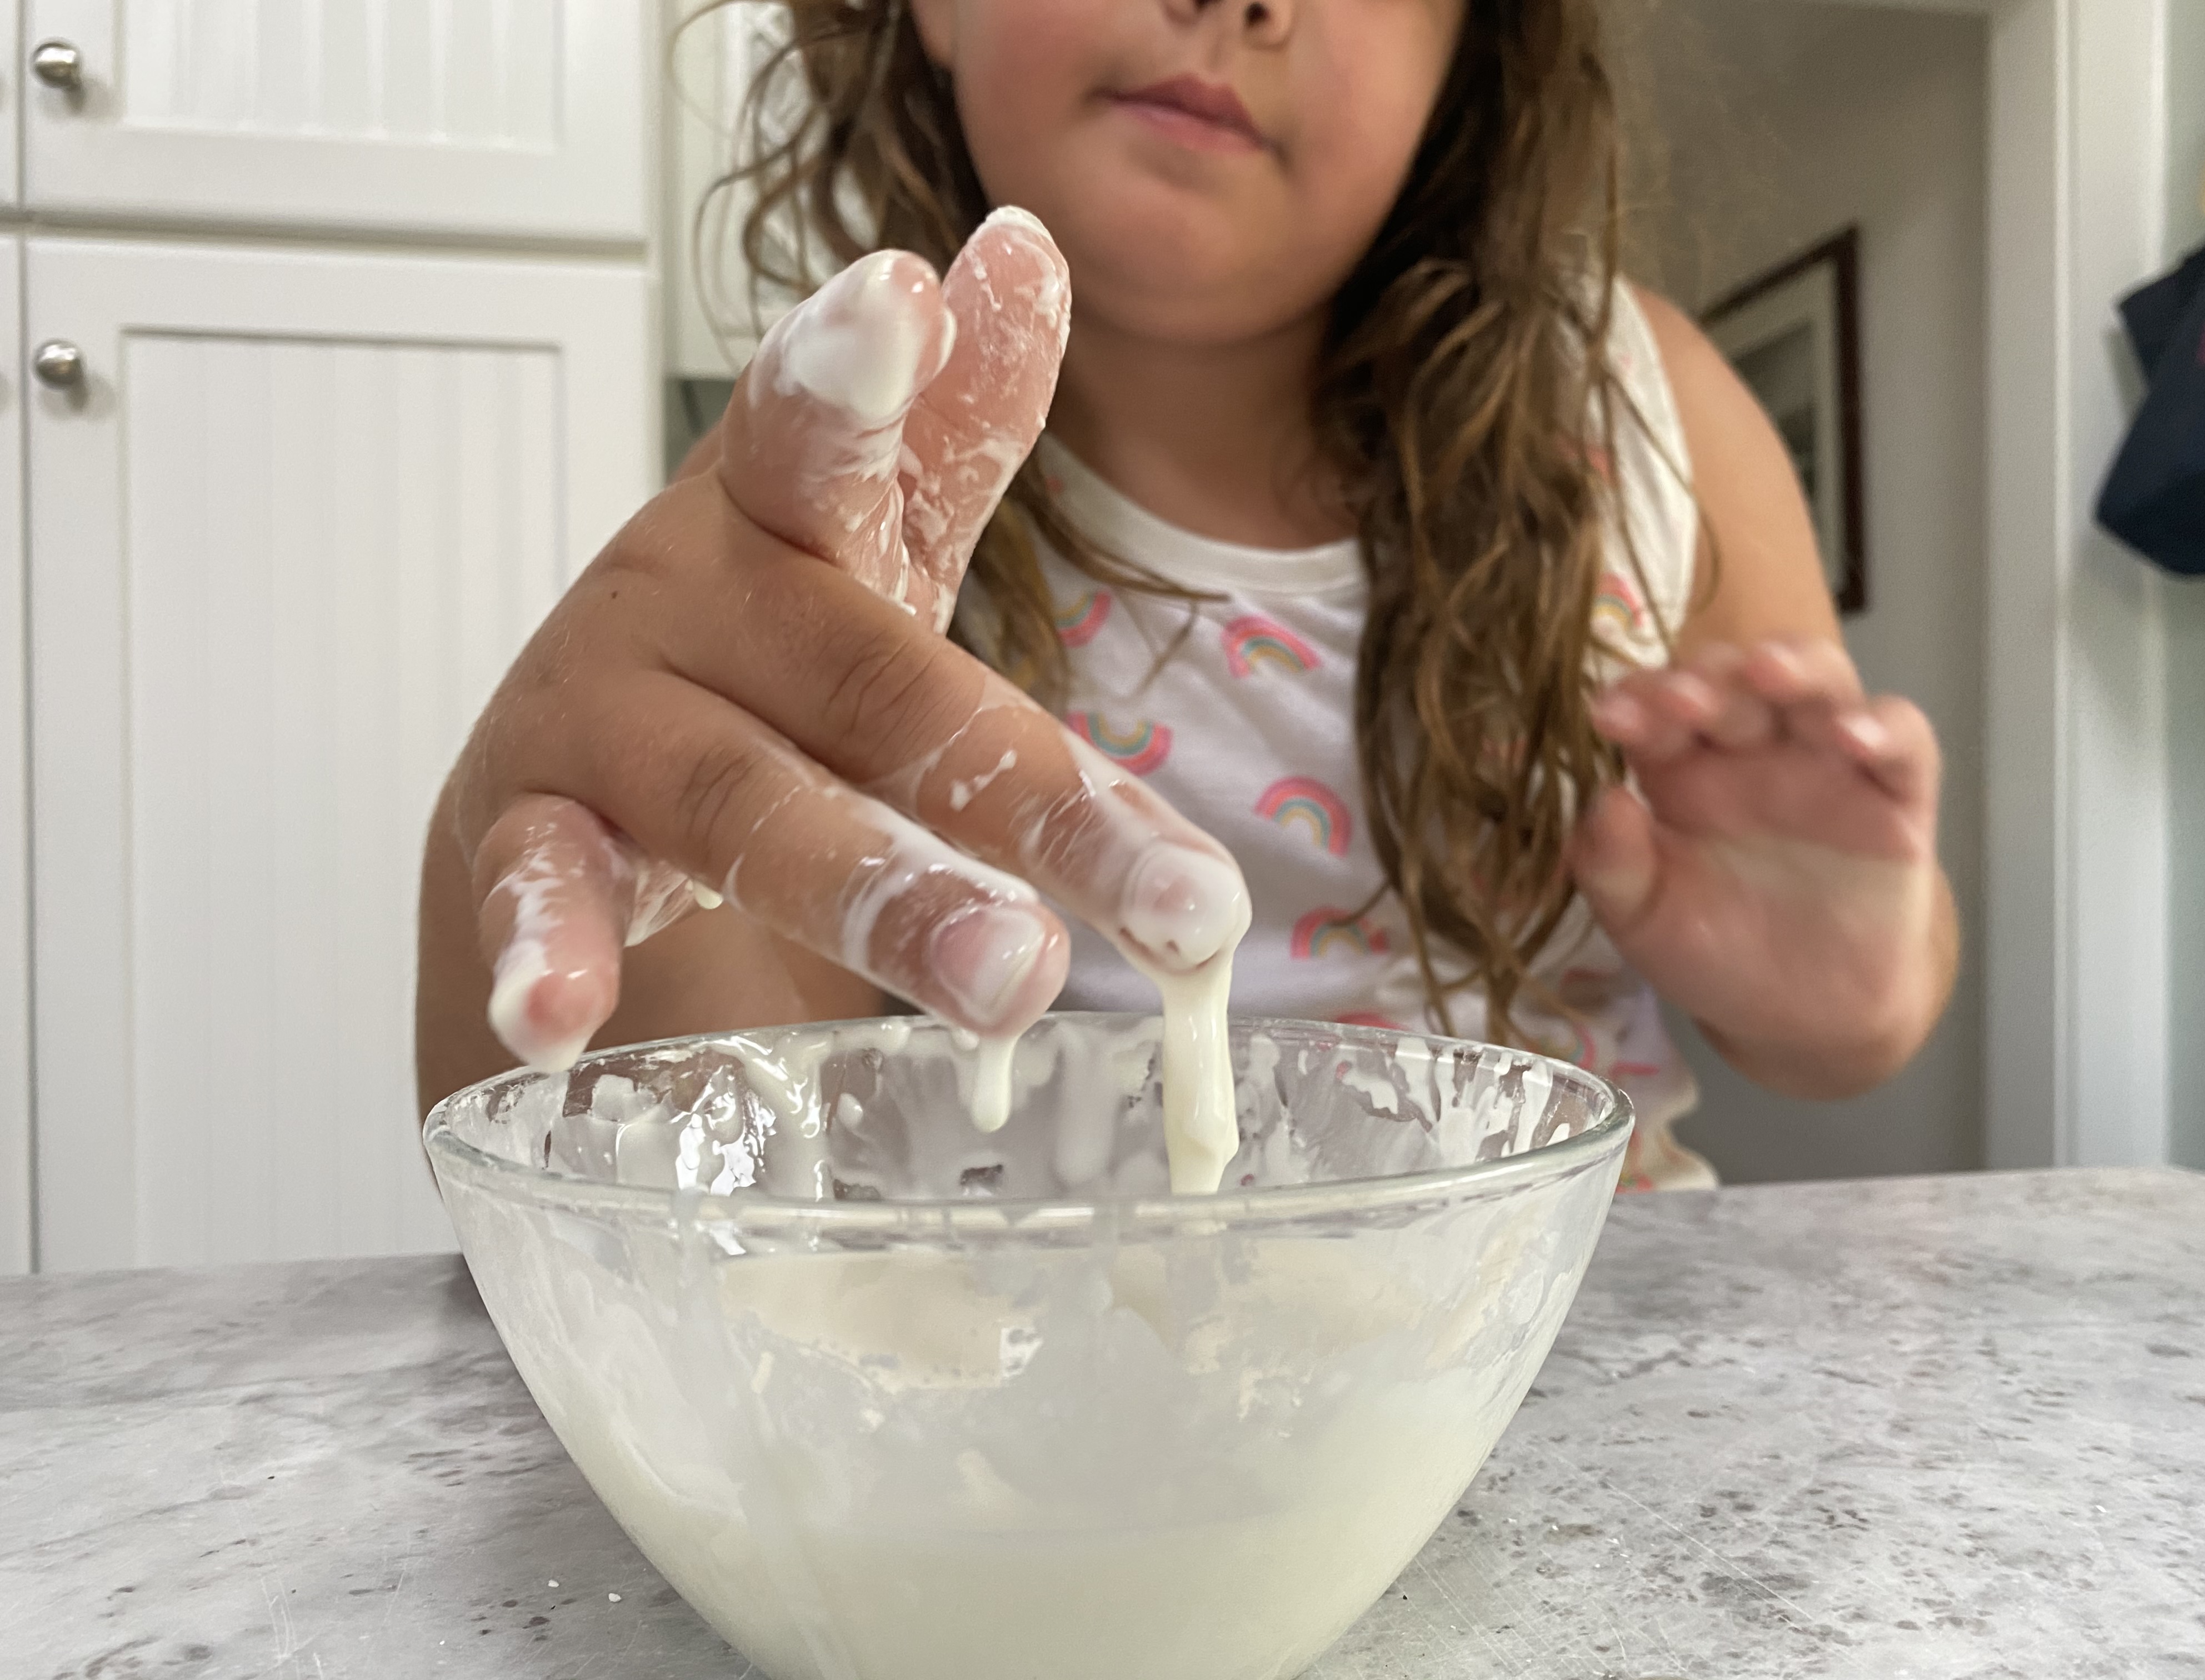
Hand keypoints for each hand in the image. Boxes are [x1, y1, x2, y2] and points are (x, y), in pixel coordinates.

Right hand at [447, 210, 1245, 1073]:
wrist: (566, 770)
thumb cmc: (756, 658)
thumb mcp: (860, 539)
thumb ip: (946, 426)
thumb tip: (1022, 257)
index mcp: (783, 521)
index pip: (833, 438)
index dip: (869, 375)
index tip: (921, 292)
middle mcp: (690, 602)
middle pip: (869, 686)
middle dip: (1028, 791)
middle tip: (1178, 900)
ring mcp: (602, 722)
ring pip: (743, 804)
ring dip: (882, 889)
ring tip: (1012, 975)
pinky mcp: (526, 837)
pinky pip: (542, 894)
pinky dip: (547, 951)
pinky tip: (553, 1015)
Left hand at [1570, 639, 1953, 1098]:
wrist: (1801, 1015)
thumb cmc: (1711, 949)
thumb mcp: (1641, 918)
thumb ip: (1611, 865)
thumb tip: (1601, 799)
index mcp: (1681, 766)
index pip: (1656, 706)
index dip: (1635, 699)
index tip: (1608, 716)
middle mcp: (1752, 748)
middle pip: (1734, 678)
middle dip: (1706, 677)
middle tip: (1678, 697)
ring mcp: (1826, 761)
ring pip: (1821, 681)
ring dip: (1795, 665)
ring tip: (1766, 670)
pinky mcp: (1897, 794)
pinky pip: (1905, 741)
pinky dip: (1885, 727)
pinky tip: (1853, 738)